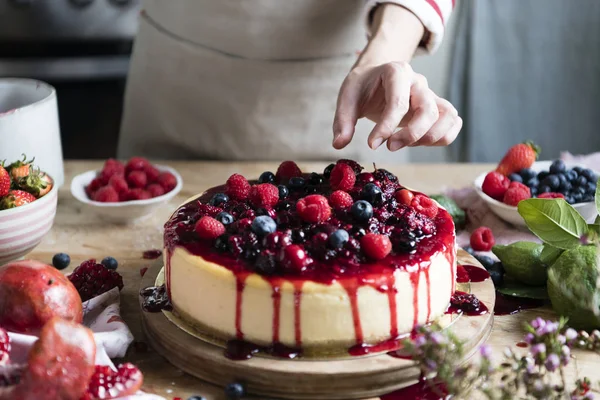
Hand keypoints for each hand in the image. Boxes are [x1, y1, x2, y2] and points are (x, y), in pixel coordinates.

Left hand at [332, 61, 461, 150]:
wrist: (376, 76)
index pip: (398, 102)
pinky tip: (420, 143)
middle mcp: (418, 82)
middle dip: (410, 135)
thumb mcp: (347, 98)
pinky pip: (453, 121)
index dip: (387, 127)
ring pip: (447, 116)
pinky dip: (443, 136)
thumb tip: (339, 144)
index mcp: (396, 72)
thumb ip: (342, 121)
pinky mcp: (436, 107)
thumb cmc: (362, 87)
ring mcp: (430, 94)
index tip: (372, 145)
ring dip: (430, 137)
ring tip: (406, 144)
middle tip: (390, 147)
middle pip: (428, 110)